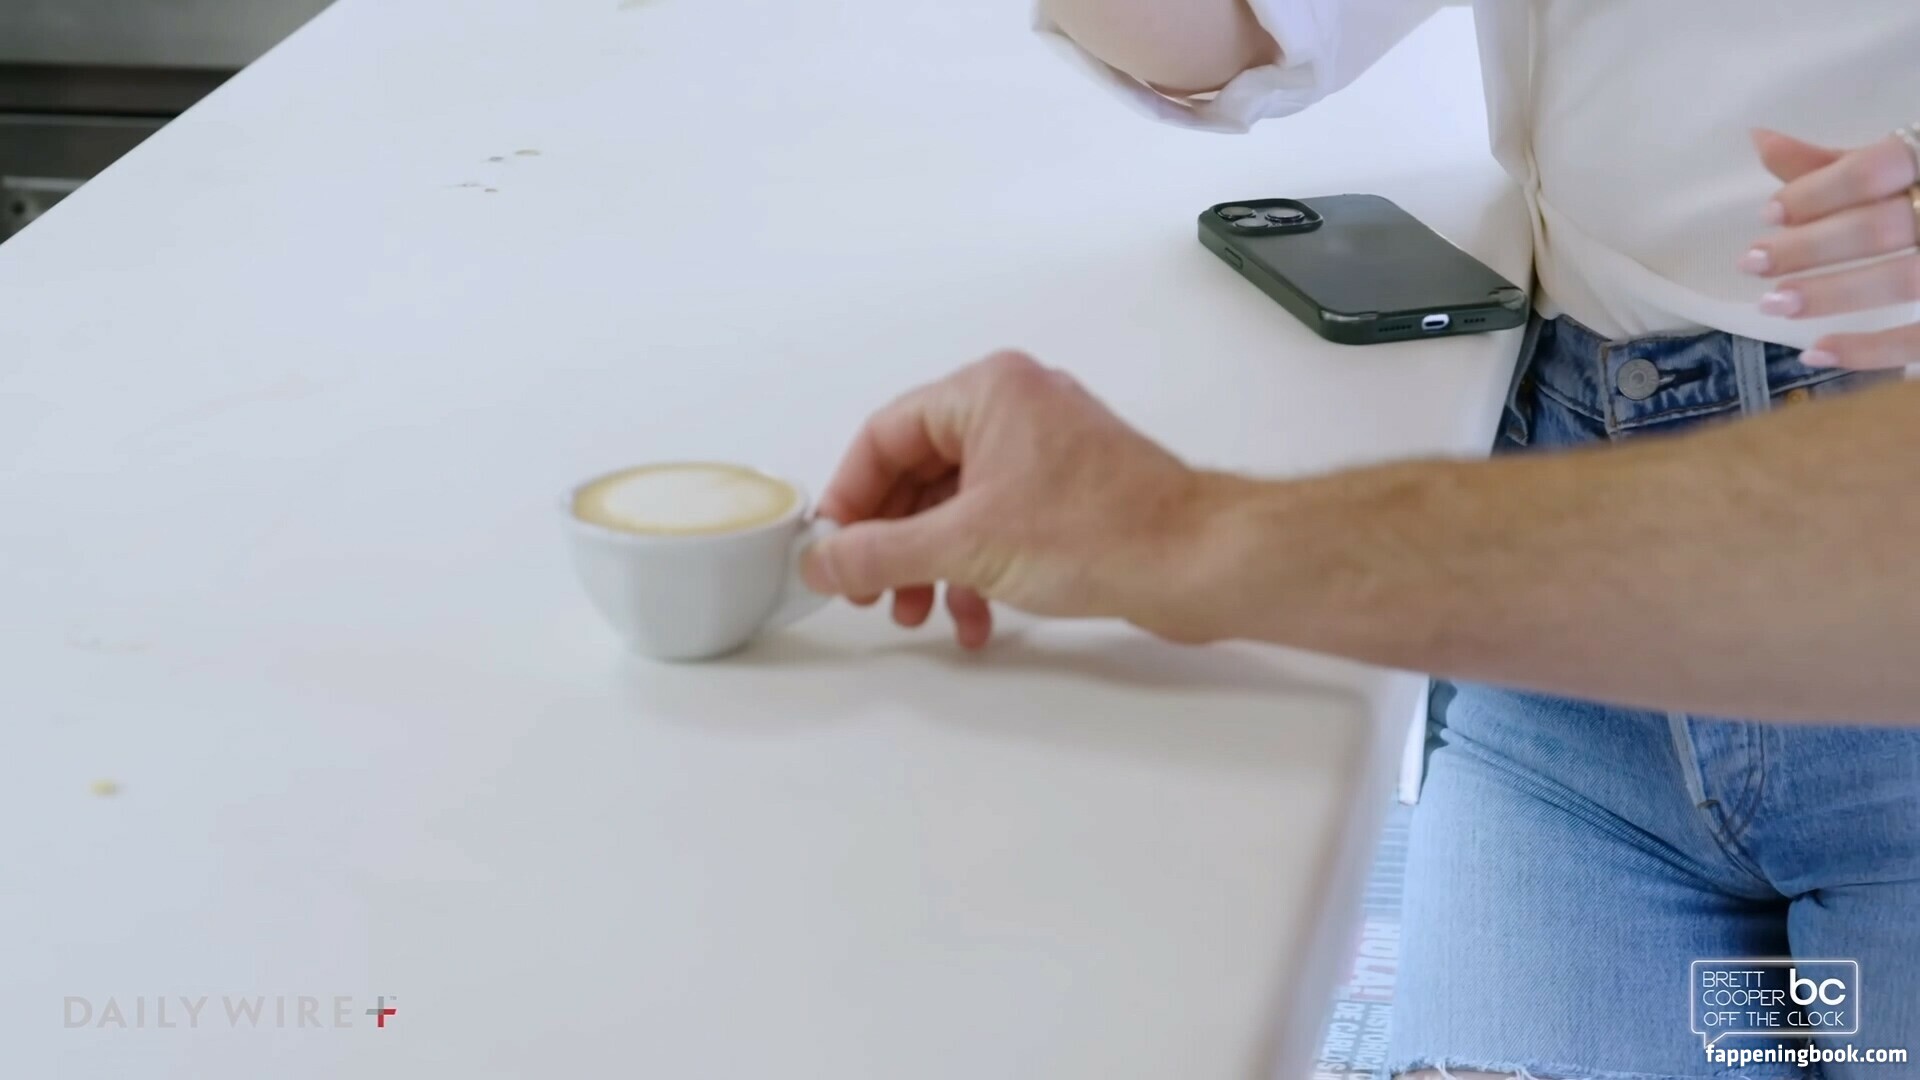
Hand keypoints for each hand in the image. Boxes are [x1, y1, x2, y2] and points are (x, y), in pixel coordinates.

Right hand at [801, 351, 1225, 647]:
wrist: (1196, 563)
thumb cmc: (1103, 531)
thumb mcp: (964, 545)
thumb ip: (879, 552)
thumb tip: (822, 559)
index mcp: (988, 390)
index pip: (885, 435)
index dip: (850, 496)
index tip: (832, 547)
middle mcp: (1017, 409)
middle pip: (918, 473)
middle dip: (892, 542)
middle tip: (868, 591)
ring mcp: (1046, 451)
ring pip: (958, 506)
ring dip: (932, 565)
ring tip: (919, 614)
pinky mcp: (1070, 495)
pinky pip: (999, 525)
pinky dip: (978, 571)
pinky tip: (976, 620)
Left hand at [1743, 128, 1919, 368]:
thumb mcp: (1911, 166)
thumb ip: (1841, 162)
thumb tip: (1759, 139)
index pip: (1882, 165)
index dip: (1823, 189)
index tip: (1769, 213)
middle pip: (1885, 225)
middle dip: (1813, 246)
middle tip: (1752, 263)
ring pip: (1904, 280)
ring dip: (1832, 293)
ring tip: (1773, 303)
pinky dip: (1870, 351)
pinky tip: (1815, 351)